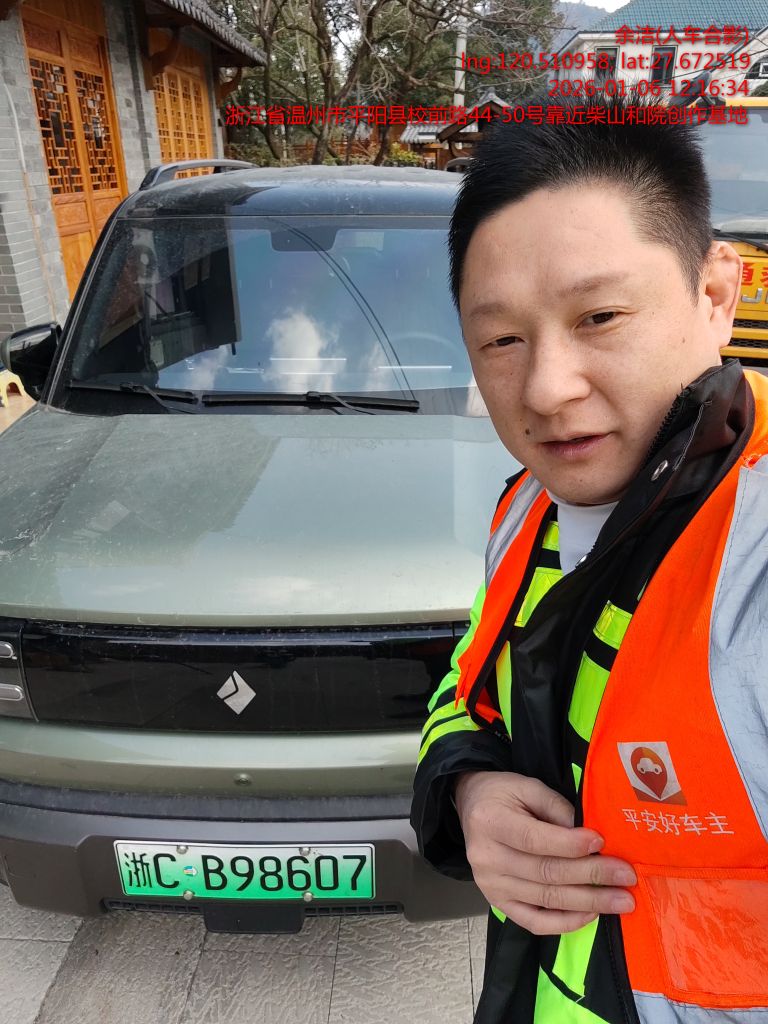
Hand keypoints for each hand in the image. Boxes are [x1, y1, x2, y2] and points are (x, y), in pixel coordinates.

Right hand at [454, 770, 636, 934]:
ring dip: (589, 902)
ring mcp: (490, 885)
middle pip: (546, 872)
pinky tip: (591, 914)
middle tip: (626, 877)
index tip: (602, 842)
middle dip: (592, 876)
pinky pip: (534, 922)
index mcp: (491, 821)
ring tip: (622, 900)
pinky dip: (565, 922)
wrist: (472, 807)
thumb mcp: (528, 786)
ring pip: (546, 899)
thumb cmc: (503, 794)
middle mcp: (487, 858)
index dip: (570, 844)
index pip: (535, 839)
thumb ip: (557, 808)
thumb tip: (591, 838)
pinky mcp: (498, 902)